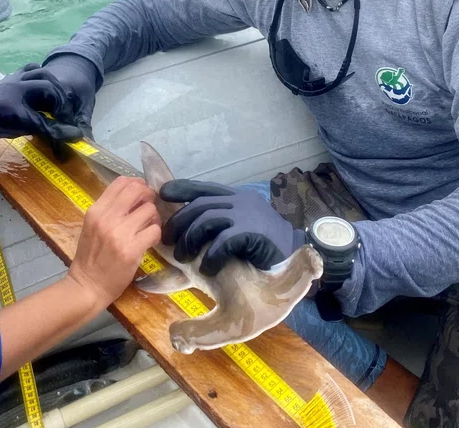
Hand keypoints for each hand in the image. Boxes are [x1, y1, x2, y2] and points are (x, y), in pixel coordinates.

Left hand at [0, 63, 83, 140]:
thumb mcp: (10, 132)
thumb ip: (35, 128)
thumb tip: (59, 133)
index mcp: (10, 109)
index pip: (41, 121)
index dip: (60, 130)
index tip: (74, 136)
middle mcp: (14, 89)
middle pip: (48, 89)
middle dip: (61, 103)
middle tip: (65, 116)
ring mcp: (15, 78)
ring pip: (43, 74)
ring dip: (56, 87)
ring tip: (59, 100)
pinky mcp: (15, 74)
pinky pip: (33, 68)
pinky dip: (43, 76)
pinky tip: (46, 86)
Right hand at [68, 176, 161, 305]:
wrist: (87, 286)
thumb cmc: (90, 257)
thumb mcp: (92, 226)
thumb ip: (110, 210)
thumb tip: (136, 195)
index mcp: (96, 211)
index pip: (121, 182)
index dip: (137, 184)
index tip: (142, 194)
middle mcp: (107, 218)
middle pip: (137, 190)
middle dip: (149, 196)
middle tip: (149, 208)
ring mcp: (120, 233)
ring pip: (150, 210)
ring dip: (154, 218)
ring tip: (148, 228)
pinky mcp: (132, 249)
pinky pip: (155, 230)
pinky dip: (156, 235)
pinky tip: (149, 241)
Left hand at [160, 180, 304, 276]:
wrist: (296, 257)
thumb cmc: (265, 248)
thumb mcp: (240, 231)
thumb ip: (220, 227)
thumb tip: (188, 235)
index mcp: (237, 198)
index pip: (204, 188)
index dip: (182, 189)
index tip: (162, 193)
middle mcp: (241, 201)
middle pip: (200, 205)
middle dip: (179, 223)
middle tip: (169, 242)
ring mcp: (248, 214)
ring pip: (207, 219)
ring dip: (190, 240)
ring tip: (184, 258)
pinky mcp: (253, 232)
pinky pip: (223, 241)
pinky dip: (211, 256)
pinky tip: (208, 269)